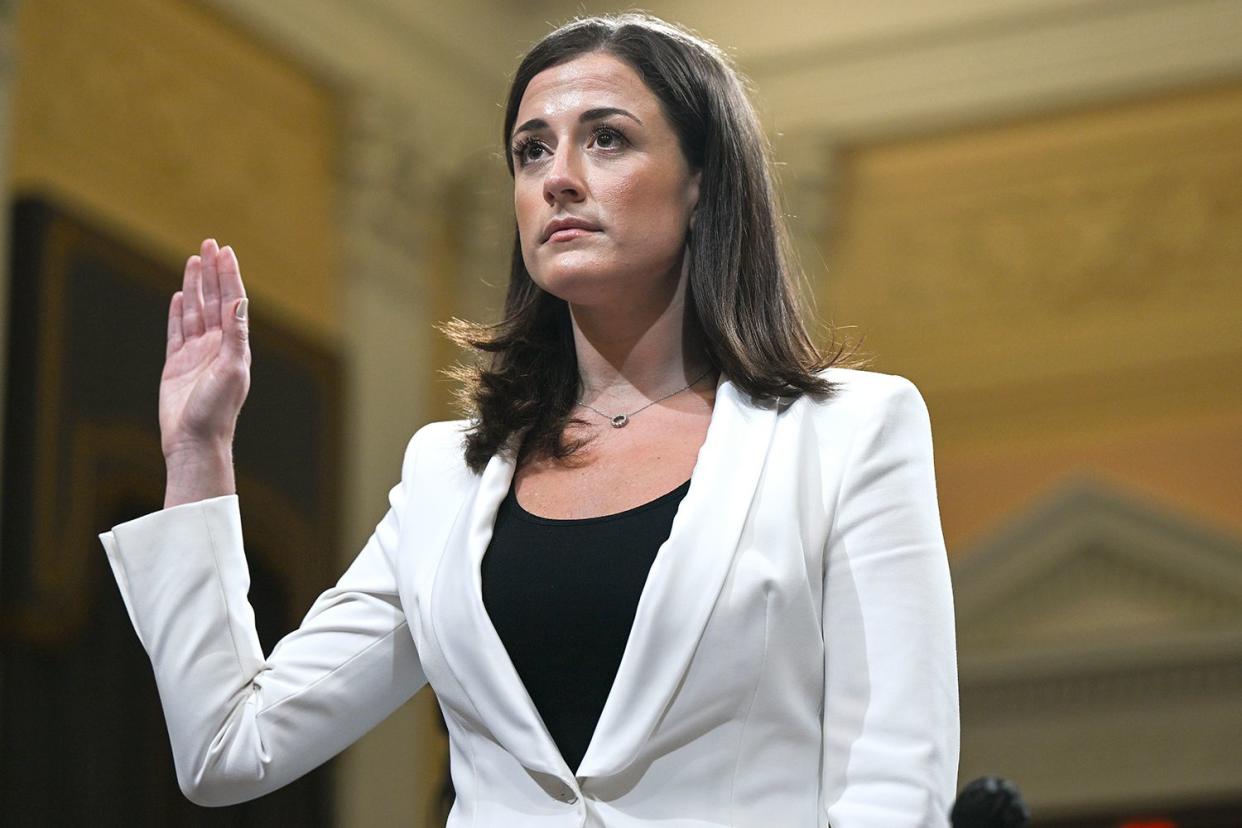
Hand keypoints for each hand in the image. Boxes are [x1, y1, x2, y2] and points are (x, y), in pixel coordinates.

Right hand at [160, 239, 250, 462]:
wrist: (194, 441)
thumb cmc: (217, 410)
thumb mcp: (232, 369)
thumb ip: (236, 335)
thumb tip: (239, 301)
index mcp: (235, 345)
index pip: (232, 301)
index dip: (229, 275)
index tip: (225, 251)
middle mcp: (218, 346)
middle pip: (214, 299)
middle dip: (213, 272)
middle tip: (209, 243)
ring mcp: (196, 354)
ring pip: (196, 311)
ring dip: (196, 285)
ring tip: (194, 260)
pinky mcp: (176, 365)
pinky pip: (177, 331)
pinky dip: (179, 312)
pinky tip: (182, 295)